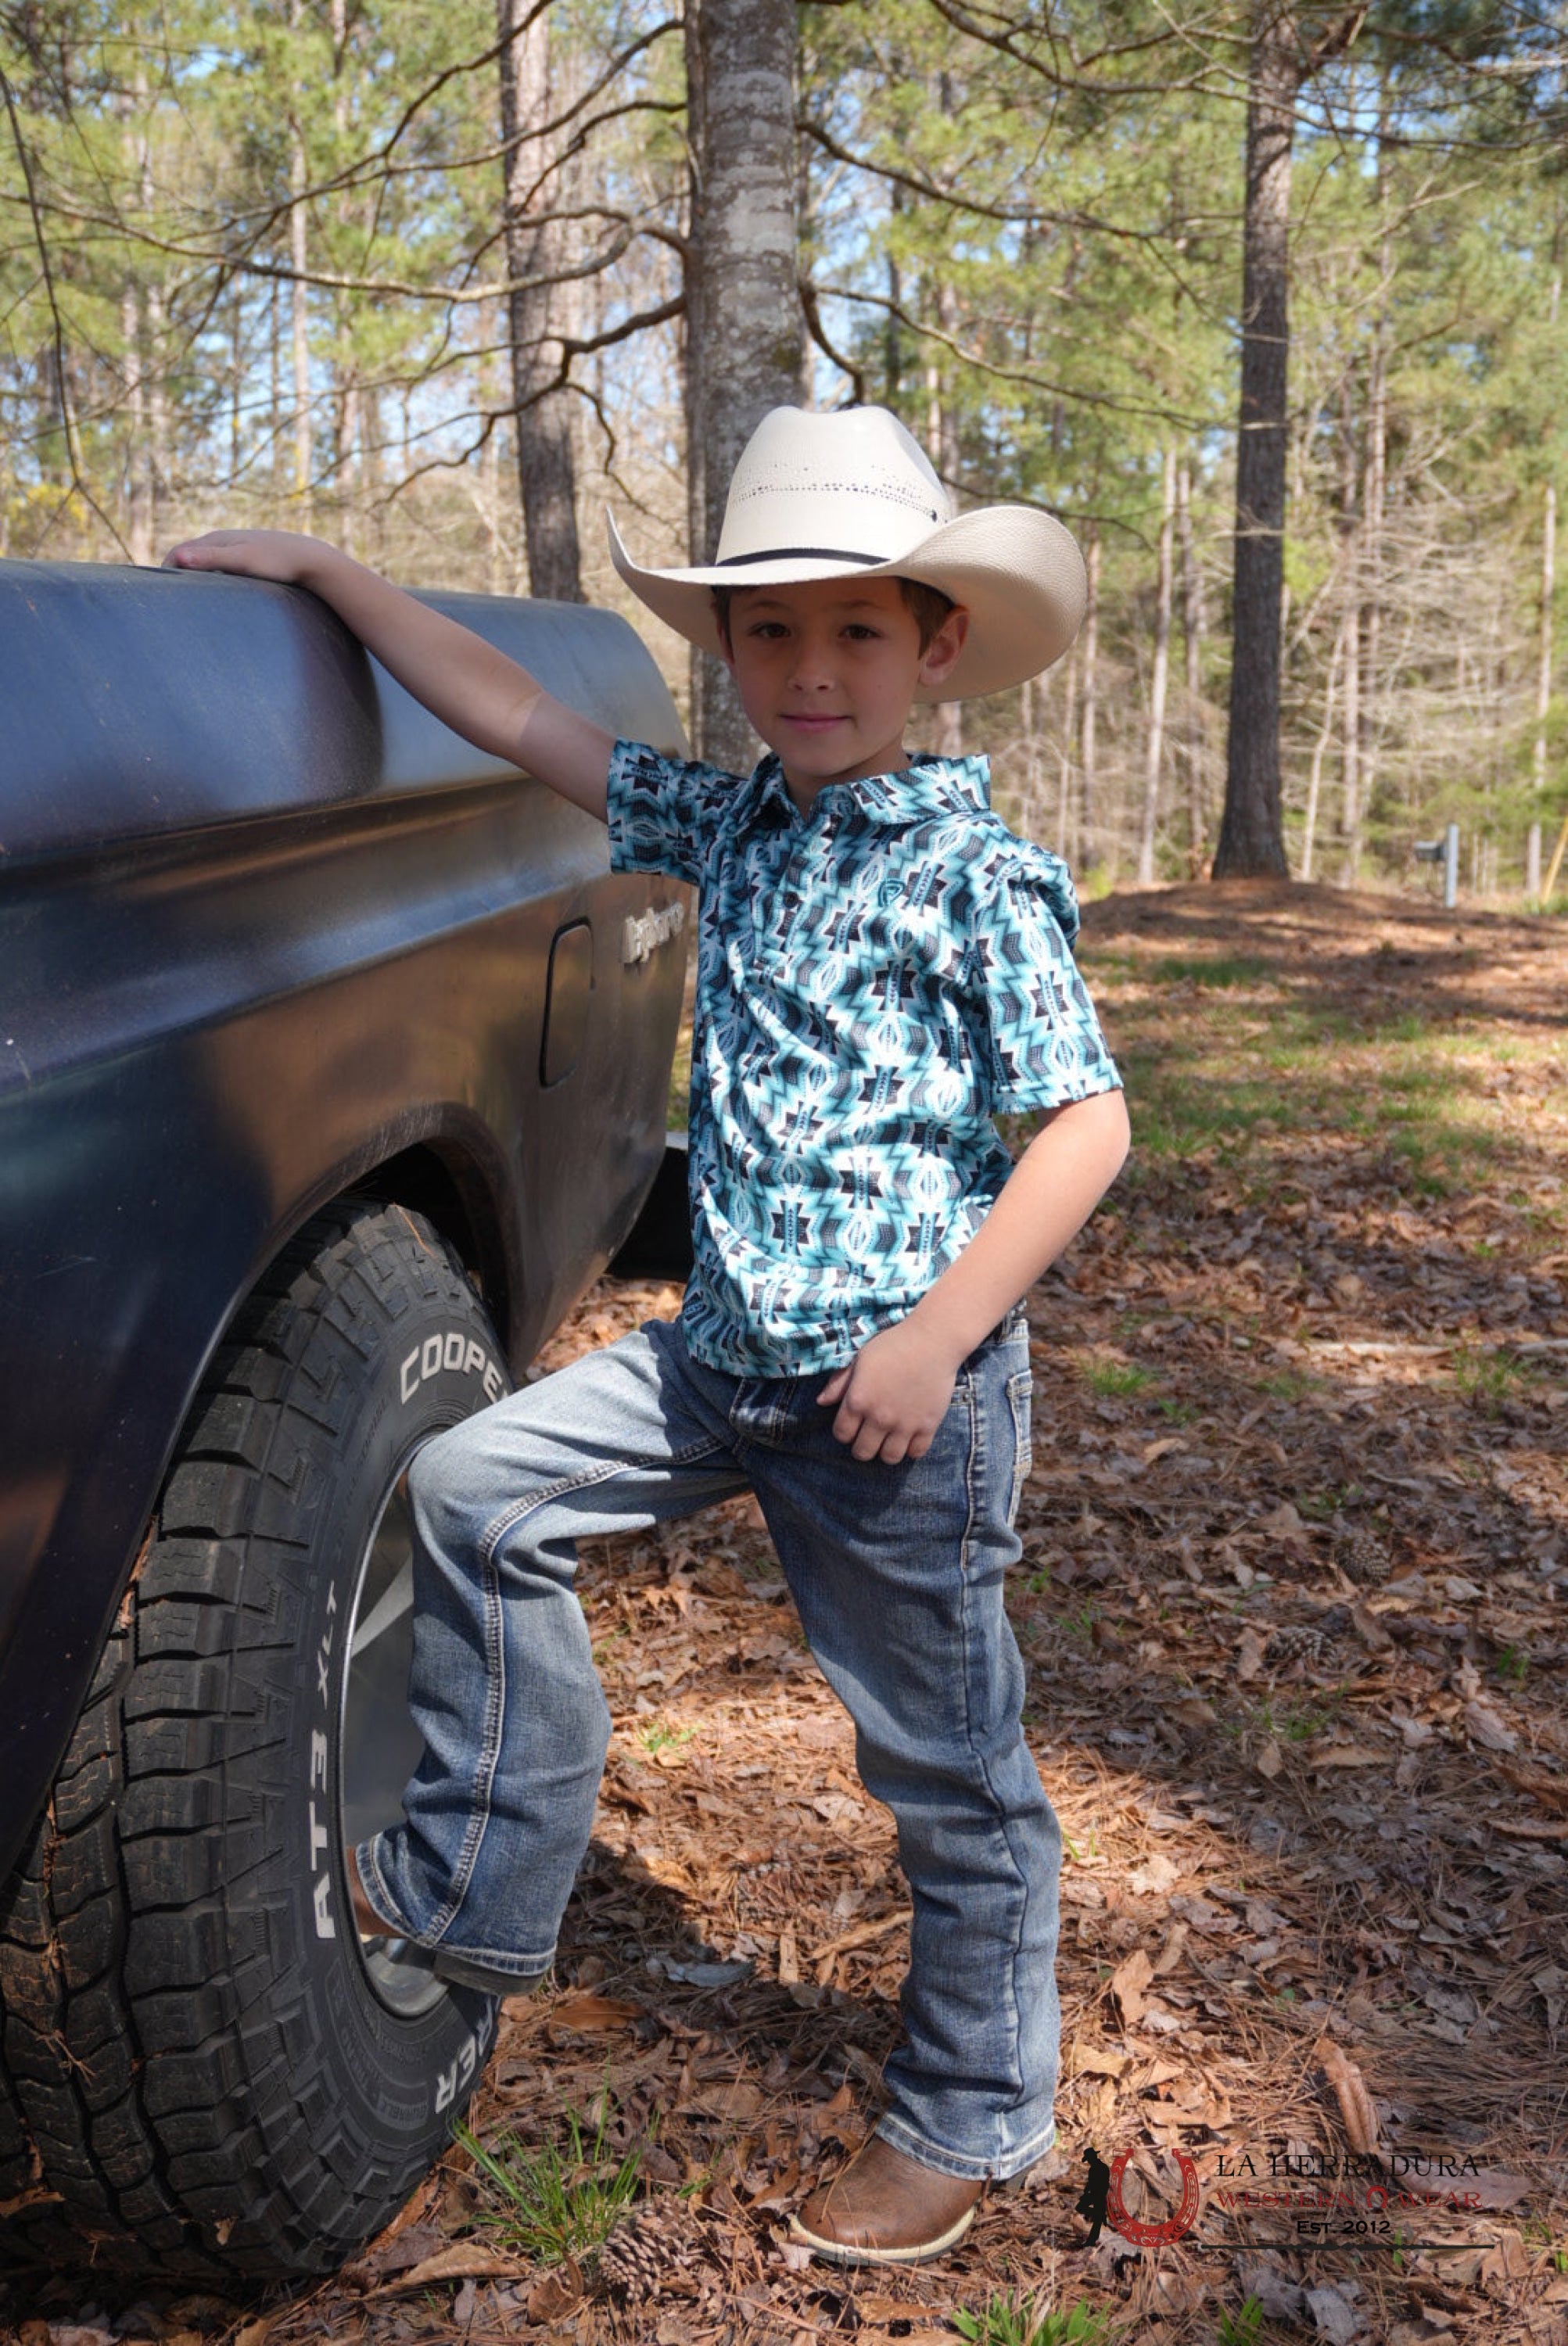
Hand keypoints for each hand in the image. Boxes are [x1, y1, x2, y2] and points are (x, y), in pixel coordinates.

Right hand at [162, 528, 328, 585]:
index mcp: (216, 540)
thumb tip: (177, 559)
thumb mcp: (242, 561)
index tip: (156, 594)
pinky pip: (220, 571)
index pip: (179, 552)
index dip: (165, 570)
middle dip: (176, 575)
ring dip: (193, 579)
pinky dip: (210, 582)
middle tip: (165, 601)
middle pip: (189, 557)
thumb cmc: (278, 561)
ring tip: (185, 602)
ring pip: (205, 564)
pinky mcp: (247, 561)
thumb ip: (211, 559)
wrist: (311, 559)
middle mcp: (223, 542)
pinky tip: (215, 597)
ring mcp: (235, 551)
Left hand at [816, 1319, 959, 1463]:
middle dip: (862, 1446)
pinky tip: (909, 1436)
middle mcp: (879, 1417)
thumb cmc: (893, 1345)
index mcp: (858, 1400)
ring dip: (886, 1451)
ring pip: (889, 1458)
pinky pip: (916, 1453)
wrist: (932, 1341)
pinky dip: (911, 1448)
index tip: (852, 1425)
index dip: (844, 1432)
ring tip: (888, 1439)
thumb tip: (821, 1402)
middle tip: (868, 1436)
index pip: (842, 1434)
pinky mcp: (928, 1426)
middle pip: (863, 1452)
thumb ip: (839, 1383)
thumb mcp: (860, 1359)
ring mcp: (905, 1424)